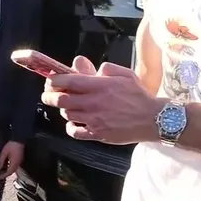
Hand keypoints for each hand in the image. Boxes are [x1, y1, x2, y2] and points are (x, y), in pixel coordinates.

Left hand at [0, 141, 23, 179]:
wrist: (19, 139)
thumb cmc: (12, 145)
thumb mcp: (4, 152)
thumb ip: (1, 161)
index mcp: (14, 163)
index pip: (9, 172)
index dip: (3, 176)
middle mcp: (18, 163)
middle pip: (11, 172)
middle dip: (5, 174)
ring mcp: (19, 161)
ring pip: (13, 169)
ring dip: (7, 171)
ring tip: (1, 170)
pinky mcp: (19, 158)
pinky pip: (14, 165)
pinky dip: (9, 167)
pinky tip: (5, 164)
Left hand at [41, 56, 163, 144]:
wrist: (152, 119)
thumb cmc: (139, 95)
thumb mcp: (124, 74)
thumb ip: (104, 68)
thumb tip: (84, 65)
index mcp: (100, 86)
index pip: (69, 81)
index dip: (55, 80)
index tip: (50, 80)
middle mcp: (94, 103)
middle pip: (62, 100)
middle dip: (49, 96)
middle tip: (47, 94)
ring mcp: (95, 120)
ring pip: (67, 114)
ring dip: (62, 109)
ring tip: (66, 106)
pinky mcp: (98, 134)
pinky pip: (75, 132)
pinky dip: (70, 127)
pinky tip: (74, 122)